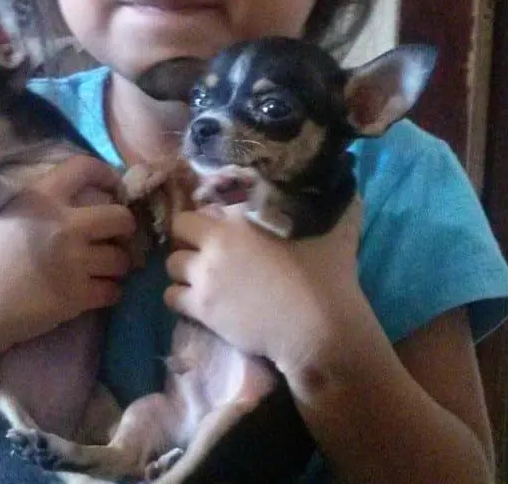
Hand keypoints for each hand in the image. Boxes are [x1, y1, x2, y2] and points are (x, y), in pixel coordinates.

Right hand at [0, 155, 136, 350]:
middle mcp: (63, 225)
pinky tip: (96, 293)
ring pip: (121, 258)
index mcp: (39, 197)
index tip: (115, 188)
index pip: (84, 168)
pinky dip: (109, 293)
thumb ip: (25, 201)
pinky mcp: (76, 297)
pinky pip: (113, 291)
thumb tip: (36, 189)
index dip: (107, 174)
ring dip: (117, 265)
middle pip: (121, 217)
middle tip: (115, 239)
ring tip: (104, 270)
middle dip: (124, 228)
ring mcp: (72, 262)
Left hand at [165, 198, 361, 372]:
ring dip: (183, 268)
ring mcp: (205, 275)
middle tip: (205, 250)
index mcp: (242, 217)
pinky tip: (198, 302)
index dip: (210, 215)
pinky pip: (170, 296)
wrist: (317, 327)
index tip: (219, 225)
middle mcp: (217, 241)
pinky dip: (180, 297)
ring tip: (202, 278)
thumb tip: (337, 180)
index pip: (206, 202)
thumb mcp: (333, 226)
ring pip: (171, 263)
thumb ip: (329, 200)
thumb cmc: (327, 275)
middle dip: (188, 237)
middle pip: (179, 227)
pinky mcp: (202, 308)